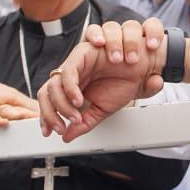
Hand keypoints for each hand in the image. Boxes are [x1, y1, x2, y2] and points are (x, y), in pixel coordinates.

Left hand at [39, 19, 166, 141]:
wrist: (143, 68)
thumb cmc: (124, 83)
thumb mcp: (102, 110)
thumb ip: (84, 122)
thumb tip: (67, 136)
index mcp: (72, 86)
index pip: (49, 100)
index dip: (46, 116)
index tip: (52, 131)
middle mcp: (71, 75)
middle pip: (46, 92)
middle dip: (51, 113)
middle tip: (64, 126)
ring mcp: (75, 64)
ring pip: (53, 83)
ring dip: (62, 104)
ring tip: (76, 117)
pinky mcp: (82, 53)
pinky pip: (68, 71)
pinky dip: (70, 88)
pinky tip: (78, 100)